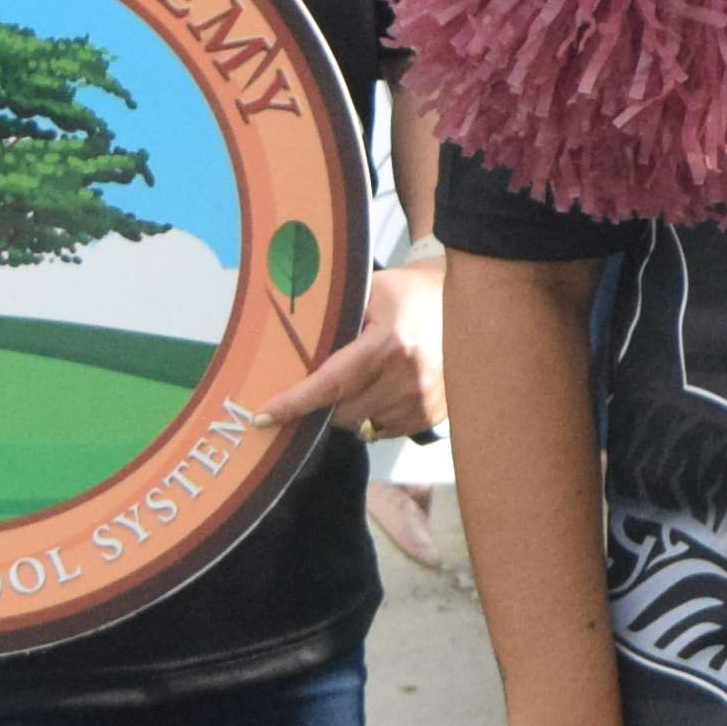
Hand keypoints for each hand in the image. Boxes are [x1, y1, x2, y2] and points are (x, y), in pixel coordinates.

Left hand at [262, 264, 446, 443]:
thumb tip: (285, 343)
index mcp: (390, 343)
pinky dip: (374, 417)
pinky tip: (382, 391)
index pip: (332, 382)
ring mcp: (425, 400)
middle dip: (325, 403)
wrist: (464, 305)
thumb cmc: (404, 296)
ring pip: (363, 425)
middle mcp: (410, 377)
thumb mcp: (367, 294)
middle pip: (344, 412)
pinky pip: (386, 431)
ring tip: (361, 382)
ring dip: (351, 410)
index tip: (262, 417)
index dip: (295, 403)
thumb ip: (332, 320)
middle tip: (324, 383)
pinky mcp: (434, 414)